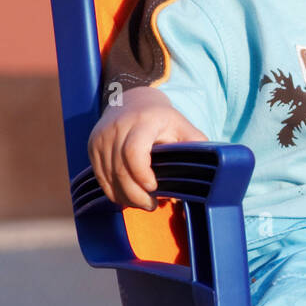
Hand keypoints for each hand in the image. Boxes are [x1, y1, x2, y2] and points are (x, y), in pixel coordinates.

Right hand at [88, 86, 207, 210]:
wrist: (132, 100)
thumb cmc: (162, 118)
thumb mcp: (182, 126)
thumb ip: (196, 145)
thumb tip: (214, 167)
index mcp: (143, 122)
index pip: (134, 152)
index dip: (142, 176)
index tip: (154, 188)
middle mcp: (118, 127)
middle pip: (120, 170)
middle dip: (136, 195)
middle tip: (151, 205)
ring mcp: (101, 137)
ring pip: (108, 177)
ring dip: (125, 197)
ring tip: (141, 203)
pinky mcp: (92, 146)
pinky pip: (99, 177)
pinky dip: (113, 191)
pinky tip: (127, 197)